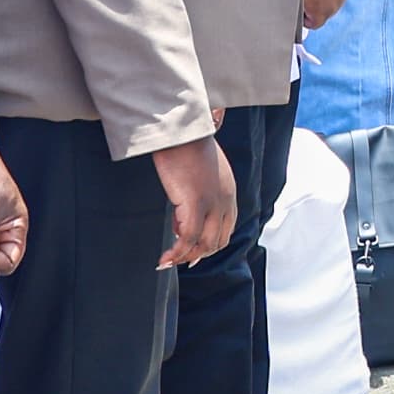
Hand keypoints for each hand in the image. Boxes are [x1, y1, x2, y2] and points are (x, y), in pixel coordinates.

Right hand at [152, 134, 238, 270]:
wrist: (182, 132)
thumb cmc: (186, 147)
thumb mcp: (201, 174)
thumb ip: (199, 195)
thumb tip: (181, 218)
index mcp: (228, 192)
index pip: (226, 228)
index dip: (211, 243)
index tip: (193, 250)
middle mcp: (225, 200)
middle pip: (218, 240)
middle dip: (198, 254)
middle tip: (178, 258)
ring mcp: (213, 203)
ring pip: (204, 244)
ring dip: (186, 256)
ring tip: (168, 261)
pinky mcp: (196, 203)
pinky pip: (188, 238)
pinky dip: (176, 252)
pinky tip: (164, 258)